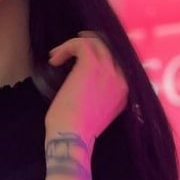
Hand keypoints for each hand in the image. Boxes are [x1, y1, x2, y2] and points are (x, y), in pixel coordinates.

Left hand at [44, 31, 128, 154]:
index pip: (118, 60)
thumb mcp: (100, 111)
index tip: (84, 56)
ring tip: (57, 55)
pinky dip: (65, 48)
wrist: (72, 137)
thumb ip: (103, 95)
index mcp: (125, 90)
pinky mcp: (91, 65)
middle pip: (109, 47)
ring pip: (95, 42)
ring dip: (73, 45)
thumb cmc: (79, 130)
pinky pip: (81, 44)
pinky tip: (54, 60)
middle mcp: (122, 78)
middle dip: (89, 43)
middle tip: (71, 47)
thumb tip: (89, 82)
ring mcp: (109, 70)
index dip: (101, 54)